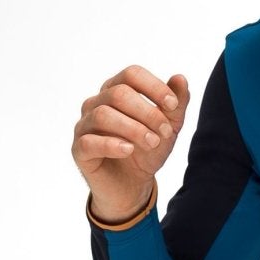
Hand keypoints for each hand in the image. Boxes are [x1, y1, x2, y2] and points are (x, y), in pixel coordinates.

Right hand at [72, 64, 188, 220]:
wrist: (132, 185)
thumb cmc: (146, 151)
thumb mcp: (168, 128)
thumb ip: (176, 105)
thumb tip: (180, 78)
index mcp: (116, 91)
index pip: (131, 74)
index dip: (154, 87)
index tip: (173, 105)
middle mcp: (96, 103)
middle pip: (118, 93)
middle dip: (148, 112)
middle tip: (166, 132)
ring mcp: (85, 126)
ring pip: (103, 115)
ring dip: (134, 128)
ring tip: (152, 142)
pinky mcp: (79, 150)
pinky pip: (89, 141)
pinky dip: (112, 144)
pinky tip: (129, 150)